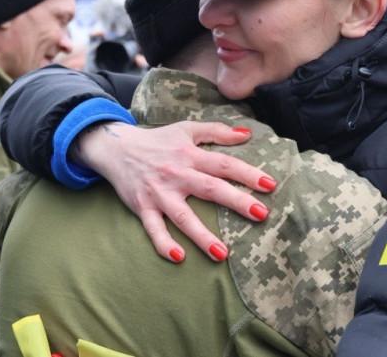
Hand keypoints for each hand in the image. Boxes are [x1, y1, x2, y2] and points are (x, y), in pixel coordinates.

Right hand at [73, 121, 276, 262]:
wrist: (116, 147)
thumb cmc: (158, 140)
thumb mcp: (186, 129)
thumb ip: (217, 131)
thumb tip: (247, 134)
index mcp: (190, 154)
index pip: (224, 164)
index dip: (247, 174)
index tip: (270, 185)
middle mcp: (177, 174)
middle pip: (210, 189)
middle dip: (236, 201)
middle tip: (261, 214)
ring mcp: (159, 193)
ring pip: (182, 216)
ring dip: (202, 235)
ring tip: (223, 253)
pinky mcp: (143, 207)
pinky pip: (153, 229)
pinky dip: (163, 244)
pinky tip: (179, 257)